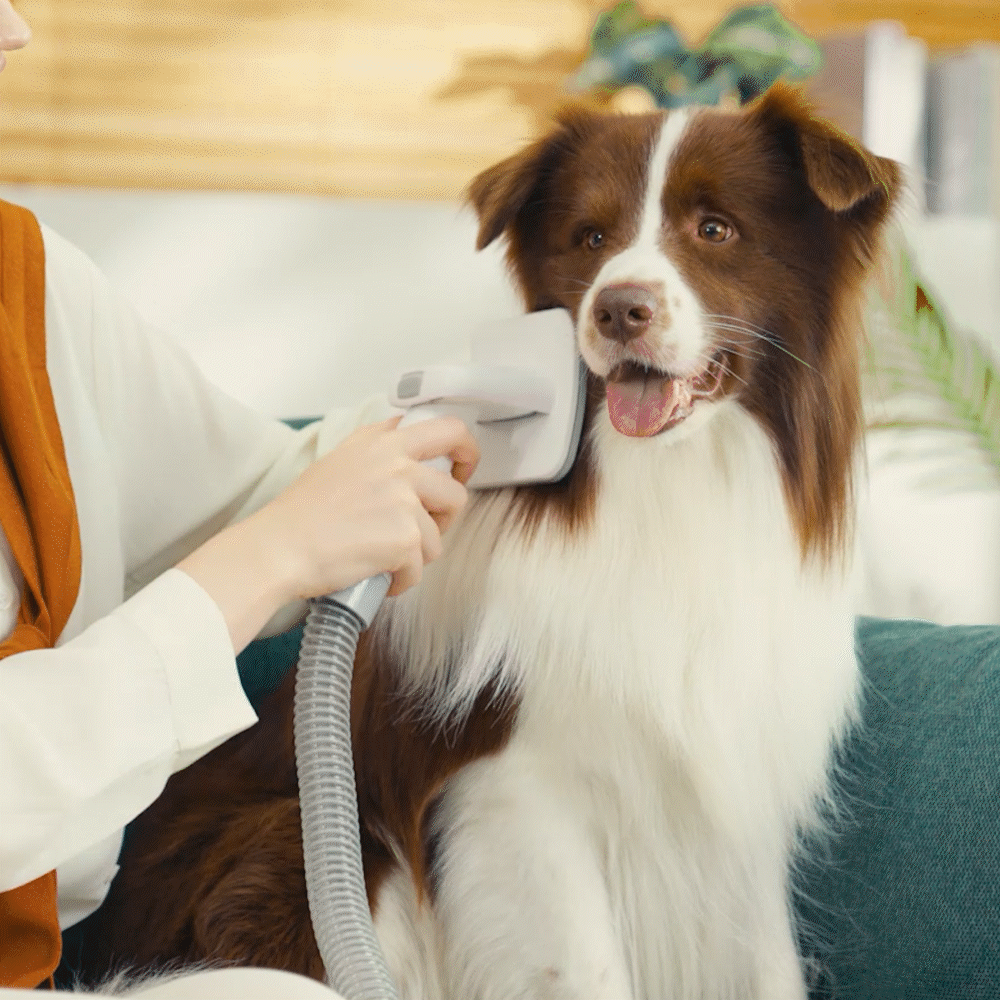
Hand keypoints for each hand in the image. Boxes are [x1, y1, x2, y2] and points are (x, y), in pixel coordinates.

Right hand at [259, 415, 479, 599]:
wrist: (278, 548)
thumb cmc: (301, 513)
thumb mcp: (341, 460)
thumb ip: (378, 448)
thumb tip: (408, 443)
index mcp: (383, 442)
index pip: (448, 428)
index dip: (464, 451)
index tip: (459, 469)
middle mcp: (398, 464)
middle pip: (457, 489)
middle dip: (449, 513)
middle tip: (429, 526)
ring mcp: (404, 501)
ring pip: (438, 537)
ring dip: (416, 554)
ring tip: (384, 557)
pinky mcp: (405, 538)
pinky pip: (419, 568)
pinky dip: (400, 579)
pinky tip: (376, 575)